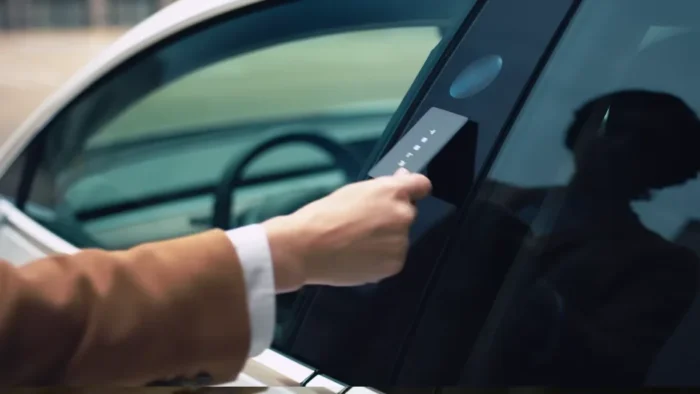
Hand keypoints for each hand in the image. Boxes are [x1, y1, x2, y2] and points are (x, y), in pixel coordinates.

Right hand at [263, 169, 431, 291]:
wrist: (307, 248)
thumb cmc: (323, 217)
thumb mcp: (353, 191)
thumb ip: (383, 188)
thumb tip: (401, 179)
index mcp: (392, 191)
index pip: (422, 185)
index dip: (414, 189)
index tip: (409, 193)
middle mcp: (402, 215)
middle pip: (407, 214)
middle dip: (391, 218)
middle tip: (364, 223)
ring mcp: (400, 242)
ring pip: (399, 238)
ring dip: (385, 239)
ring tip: (356, 241)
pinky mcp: (395, 264)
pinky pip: (392, 258)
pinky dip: (379, 258)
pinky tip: (357, 254)